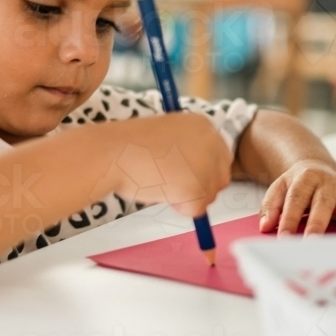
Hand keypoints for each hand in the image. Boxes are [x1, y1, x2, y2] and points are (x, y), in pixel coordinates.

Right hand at [103, 112, 231, 217]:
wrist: (114, 152)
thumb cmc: (131, 145)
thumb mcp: (168, 137)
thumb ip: (187, 151)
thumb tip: (198, 177)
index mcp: (204, 125)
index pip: (219, 156)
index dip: (201, 170)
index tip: (181, 173)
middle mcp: (213, 142)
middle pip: (221, 178)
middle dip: (200, 186)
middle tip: (171, 183)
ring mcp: (208, 166)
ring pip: (209, 195)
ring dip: (187, 197)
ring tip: (160, 182)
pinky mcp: (198, 188)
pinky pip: (197, 211)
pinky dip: (179, 207)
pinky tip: (161, 191)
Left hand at [259, 160, 335, 234]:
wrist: (316, 169)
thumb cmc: (297, 185)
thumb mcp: (279, 188)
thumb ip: (271, 206)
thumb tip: (265, 226)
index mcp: (307, 178)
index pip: (296, 198)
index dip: (289, 218)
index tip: (282, 237)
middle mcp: (330, 184)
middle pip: (323, 204)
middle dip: (317, 224)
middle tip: (311, 243)